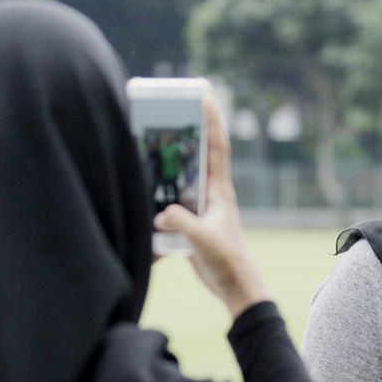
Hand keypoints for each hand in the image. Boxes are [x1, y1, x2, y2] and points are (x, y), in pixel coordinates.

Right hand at [154, 94, 269, 318]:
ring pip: (185, 175)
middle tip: (174, 109)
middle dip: (190, 131)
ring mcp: (202, 206)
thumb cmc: (227, 260)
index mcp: (220, 190)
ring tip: (155, 139)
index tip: (204, 96)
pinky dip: (163, 189)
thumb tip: (160, 213)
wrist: (234, 285)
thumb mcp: (203, 239)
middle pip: (200, 154)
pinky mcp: (192, 221)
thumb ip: (181, 223)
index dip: (211, 121)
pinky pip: (175, 198)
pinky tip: (147, 184)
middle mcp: (212, 193)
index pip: (216, 147)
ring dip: (173, 158)